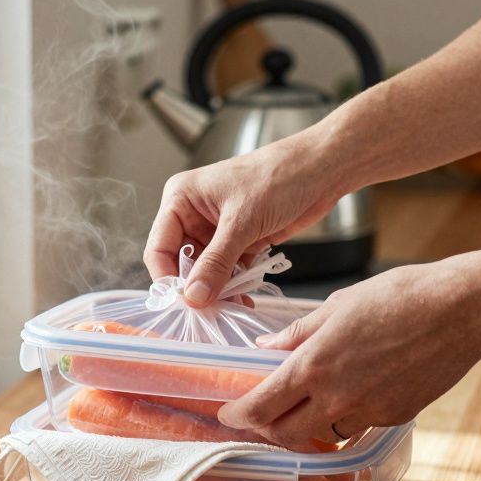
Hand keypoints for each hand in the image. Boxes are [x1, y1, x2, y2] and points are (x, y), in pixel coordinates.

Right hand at [144, 134, 344, 305]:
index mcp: (181, 199)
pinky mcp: (240, 241)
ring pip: (206, 271)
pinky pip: (228, 271)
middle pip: (182, 264)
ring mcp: (218, 230)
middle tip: (209, 310)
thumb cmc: (279, 176)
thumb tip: (193, 296)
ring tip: (229, 308)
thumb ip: (216, 262)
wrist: (321, 170)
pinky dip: (234, 287)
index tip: (184, 302)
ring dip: (216, 291)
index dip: (168, 277)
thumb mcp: (242, 221)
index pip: (159, 248)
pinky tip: (243, 300)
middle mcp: (194, 215)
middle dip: (195, 288)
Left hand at [218, 262, 480, 447]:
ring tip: (304, 406)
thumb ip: (298, 332)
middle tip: (259, 416)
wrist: (460, 311)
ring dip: (306, 426)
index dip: (237, 415)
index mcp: (314, 365)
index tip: (227, 413)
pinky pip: (357, 426)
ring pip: (322, 433)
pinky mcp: (394, 417)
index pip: (261, 406)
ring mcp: (367, 412)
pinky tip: (350, 396)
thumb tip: (266, 347)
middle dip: (264, 429)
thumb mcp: (338, 304)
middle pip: (284, 433)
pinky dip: (344, 417)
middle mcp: (336, 397)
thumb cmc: (401, 296)